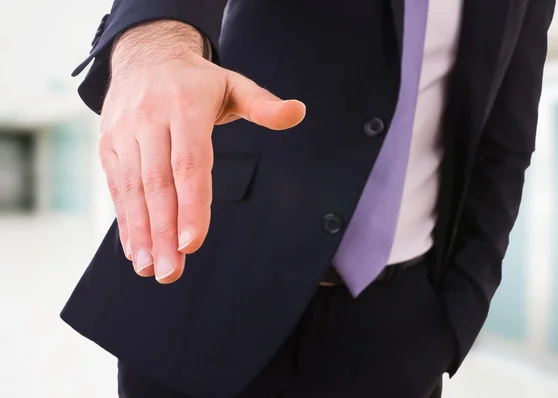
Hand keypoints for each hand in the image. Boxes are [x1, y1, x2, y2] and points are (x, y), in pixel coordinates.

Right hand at [100, 21, 304, 282]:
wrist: (146, 56)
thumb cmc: (198, 82)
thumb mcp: (234, 84)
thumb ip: (263, 104)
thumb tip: (299, 113)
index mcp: (186, 107)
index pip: (189, 164)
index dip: (191, 205)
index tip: (192, 244)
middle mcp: (150, 120)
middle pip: (158, 185)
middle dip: (163, 233)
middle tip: (171, 273)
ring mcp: (124, 134)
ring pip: (134, 191)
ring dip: (141, 234)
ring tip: (150, 270)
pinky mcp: (109, 146)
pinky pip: (117, 188)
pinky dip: (126, 221)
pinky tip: (135, 251)